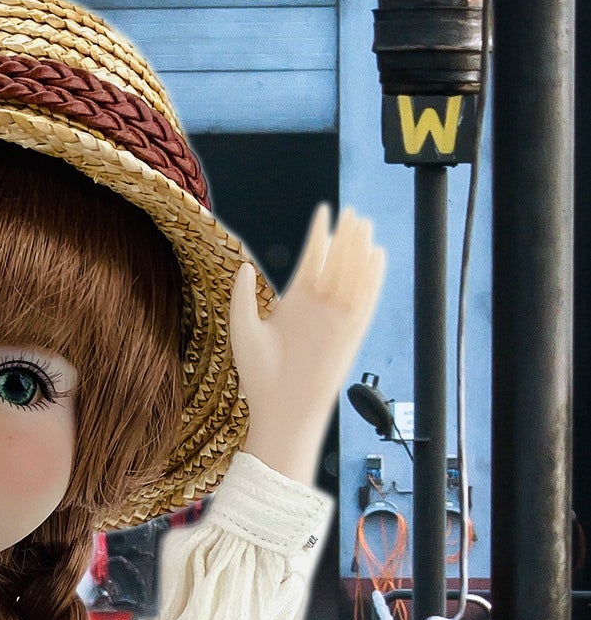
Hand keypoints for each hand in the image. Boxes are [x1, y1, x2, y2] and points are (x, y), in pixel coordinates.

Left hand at [230, 201, 387, 489]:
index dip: (318, 236)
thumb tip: (243, 267)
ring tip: (363, 224)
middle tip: (352, 211)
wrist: (280, 407)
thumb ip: (243, 297)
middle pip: (335, 262)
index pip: (311, 260)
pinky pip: (365, 299)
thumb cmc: (259, 374)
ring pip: (351, 275)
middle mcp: (318, 306)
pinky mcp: (351, 332)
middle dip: (344, 237)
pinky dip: (372, 278)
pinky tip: (376, 255)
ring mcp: (335, 317)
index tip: (323, 212)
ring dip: (358, 251)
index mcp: (294, 302)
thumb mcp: (243, 328)